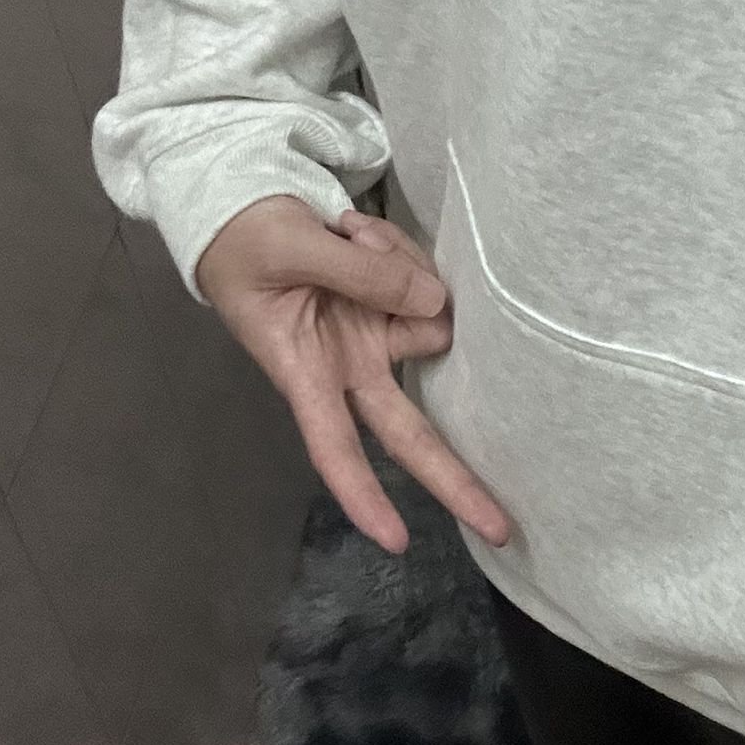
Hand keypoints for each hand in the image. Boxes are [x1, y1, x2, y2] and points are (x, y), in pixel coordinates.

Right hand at [194, 193, 511, 557]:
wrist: (242, 206)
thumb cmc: (247, 243)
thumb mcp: (292, 251)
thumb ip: (361, 276)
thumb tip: (434, 303)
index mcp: (306, 372)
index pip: (335, 446)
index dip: (362, 493)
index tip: (395, 538)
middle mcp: (348, 366)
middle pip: (408, 431)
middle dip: (454, 480)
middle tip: (502, 529)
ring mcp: (375, 335)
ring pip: (428, 317)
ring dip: (402, 269)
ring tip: (348, 234)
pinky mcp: (392, 301)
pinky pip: (423, 280)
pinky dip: (399, 250)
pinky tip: (356, 231)